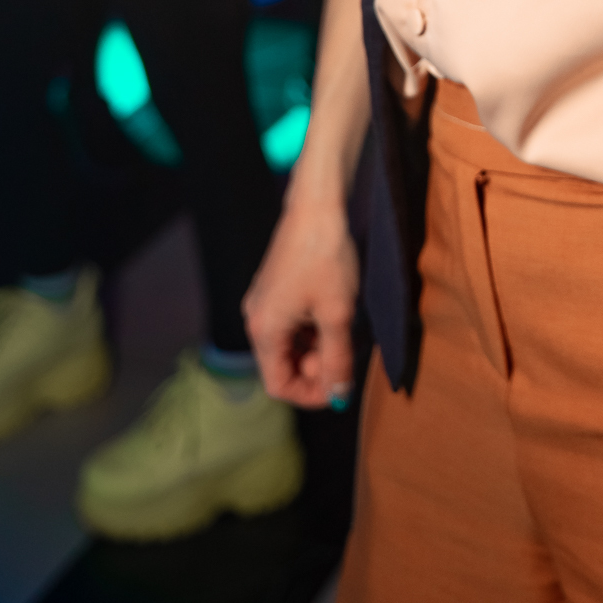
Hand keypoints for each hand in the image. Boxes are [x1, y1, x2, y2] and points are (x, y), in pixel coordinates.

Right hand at [243, 195, 360, 409]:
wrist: (317, 207)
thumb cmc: (326, 257)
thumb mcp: (337, 313)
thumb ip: (337, 359)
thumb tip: (339, 395)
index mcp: (265, 330)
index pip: (278, 384)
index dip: (310, 393)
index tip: (339, 387)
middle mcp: (257, 318)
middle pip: (282, 365)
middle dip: (316, 368)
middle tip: (345, 353)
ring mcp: (264, 302)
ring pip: (289, 344)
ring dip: (317, 348)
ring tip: (344, 331)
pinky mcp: (275, 288)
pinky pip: (291, 324)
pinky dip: (312, 329)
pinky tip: (335, 313)